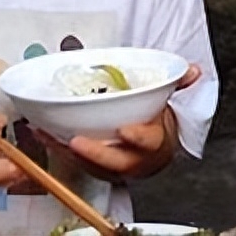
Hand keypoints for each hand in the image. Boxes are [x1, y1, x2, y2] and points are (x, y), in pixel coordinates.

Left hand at [57, 63, 202, 180]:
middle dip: (95, 153)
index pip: (148, 142)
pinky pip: (73, 160)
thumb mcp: (169, 105)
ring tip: (50, 135)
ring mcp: (112, 165)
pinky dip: (56, 147)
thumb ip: (178, 86)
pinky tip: (42, 133)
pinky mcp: (94, 166)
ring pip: (90, 164)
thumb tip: (193, 70)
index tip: (125, 130)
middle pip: (115, 161)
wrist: (153, 155)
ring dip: (68, 151)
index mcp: (152, 143)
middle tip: (77, 142)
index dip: (137, 138)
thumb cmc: (156, 127)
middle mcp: (133, 158)